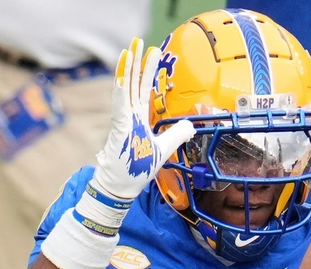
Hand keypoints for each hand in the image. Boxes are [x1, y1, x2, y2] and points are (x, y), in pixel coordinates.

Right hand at [92, 38, 194, 199]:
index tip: (152, 53)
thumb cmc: (138, 166)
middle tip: (139, 41)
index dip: (148, 71)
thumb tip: (190, 123)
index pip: (143, 89)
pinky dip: (120, 91)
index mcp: (138, 118)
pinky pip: (119, 106)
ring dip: (126, 69)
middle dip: (136, 62)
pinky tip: (122, 77)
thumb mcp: (165, 148)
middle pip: (133, 83)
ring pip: (124, 89)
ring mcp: (123, 120)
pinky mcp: (119, 128)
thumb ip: (176, 134)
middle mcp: (129, 115)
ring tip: (129, 50)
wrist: (123, 184)